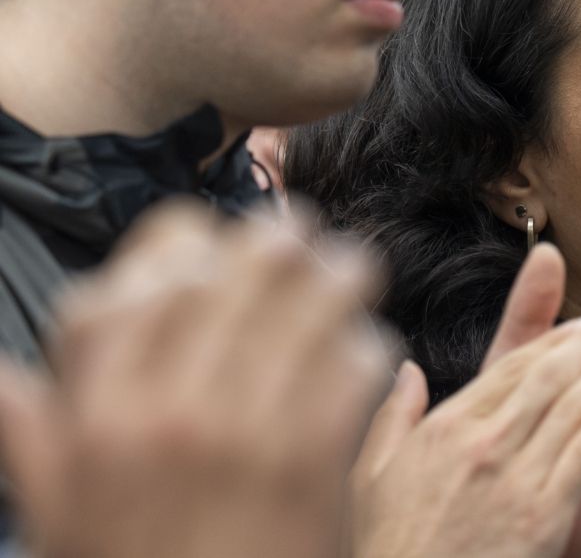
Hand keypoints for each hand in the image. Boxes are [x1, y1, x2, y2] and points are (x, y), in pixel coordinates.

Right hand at [0, 203, 387, 557]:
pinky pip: (356, 364)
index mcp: (98, 412)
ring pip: (305, 303)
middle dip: (276, 241)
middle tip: (301, 235)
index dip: (183, 243)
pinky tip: (371, 349)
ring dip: (338, 276)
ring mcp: (248, 428)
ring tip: (352, 270)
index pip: (138, 281)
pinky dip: (369, 346)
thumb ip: (30, 440)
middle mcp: (170, 406)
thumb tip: (3, 378)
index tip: (212, 242)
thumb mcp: (61, 519)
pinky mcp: (319, 457)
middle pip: (233, 273)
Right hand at [347, 244, 580, 557]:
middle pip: (548, 377)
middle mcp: (482, 443)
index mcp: (446, 428)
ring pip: (571, 406)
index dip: (555, 340)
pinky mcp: (542, 512)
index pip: (510, 369)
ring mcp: (514, 476)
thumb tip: (405, 369)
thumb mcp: (372, 475)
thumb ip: (393, 415)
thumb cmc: (394, 546)